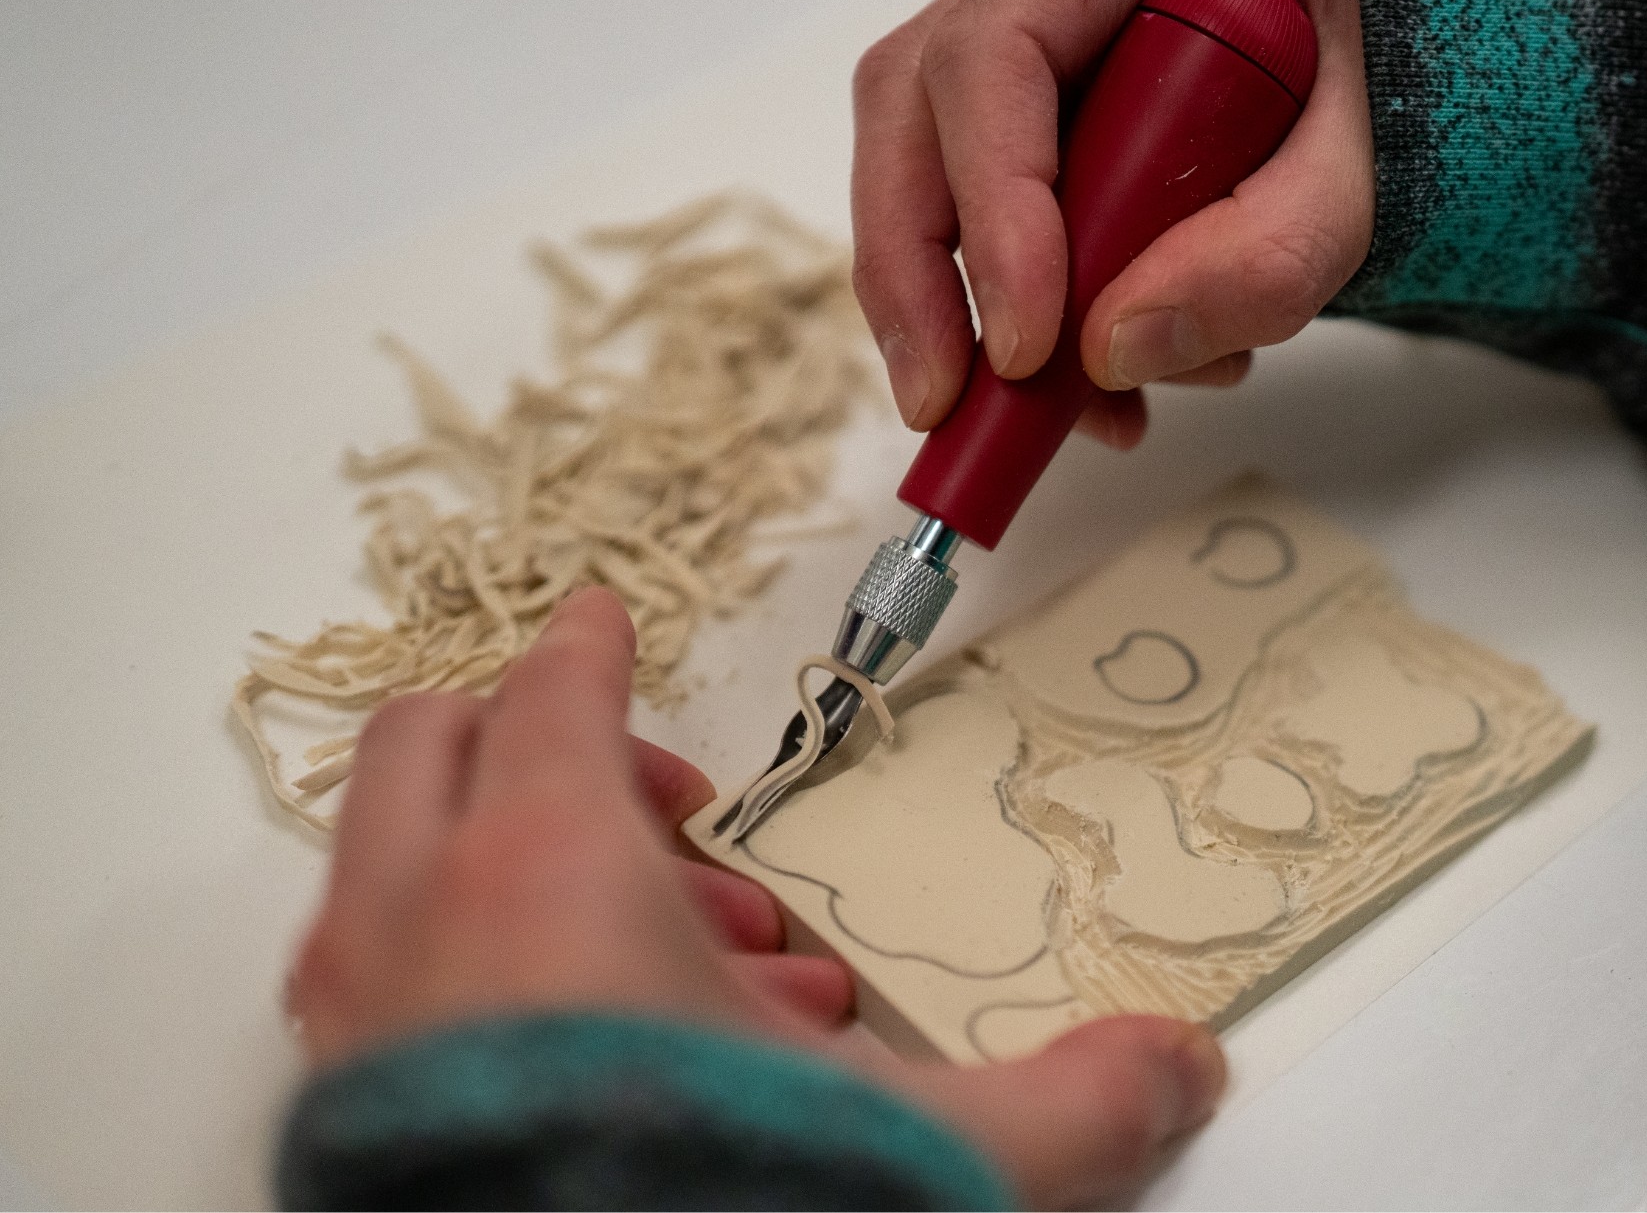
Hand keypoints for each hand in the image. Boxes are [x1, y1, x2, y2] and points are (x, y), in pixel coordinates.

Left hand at [287, 587, 1225, 1207]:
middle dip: (550, 751)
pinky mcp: (340, 1116)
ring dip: (534, 881)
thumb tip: (1176, 1065)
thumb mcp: (923, 1148)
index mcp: (547, 868)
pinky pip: (397, 993)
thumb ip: (1066, 1096)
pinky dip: (489, 982)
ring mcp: (360, 1023)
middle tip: (676, 821)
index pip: (552, 693)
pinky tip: (624, 1060)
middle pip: (433, 748)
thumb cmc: (697, 1202)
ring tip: (699, 972)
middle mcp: (422, 922)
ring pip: (407, 877)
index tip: (606, 622)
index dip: (590, 650)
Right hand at [852, 0, 1372, 448]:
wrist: (1420, 36)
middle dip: (919, 274)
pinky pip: (997, 221)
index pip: (999, 54)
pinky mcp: (1051, 128)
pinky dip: (1031, 319)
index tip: (1029, 341)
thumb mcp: (1369, 158)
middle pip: (915, 108)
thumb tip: (1118, 350)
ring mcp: (1045, 53)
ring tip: (1076, 409)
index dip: (994, 204)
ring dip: (971, 310)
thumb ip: (1270, 250)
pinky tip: (1112, 382)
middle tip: (947, 402)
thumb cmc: (1389, 51)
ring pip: (933, 169)